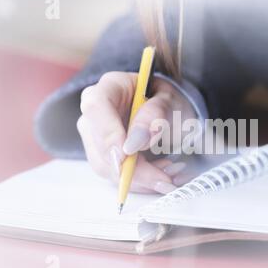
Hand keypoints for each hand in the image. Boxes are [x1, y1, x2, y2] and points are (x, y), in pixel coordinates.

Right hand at [77, 72, 195, 193]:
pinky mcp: (102, 154)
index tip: (127, 155)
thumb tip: (135, 141)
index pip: (96, 107)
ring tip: (167, 176)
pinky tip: (159, 175)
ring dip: (138, 179)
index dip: (108, 133)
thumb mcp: (171, 102)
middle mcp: (96, 110)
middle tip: (163, 179)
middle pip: (100, 143)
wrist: (170, 112)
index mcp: (111, 86)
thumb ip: (156, 114)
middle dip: (131, 168)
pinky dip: (139, 181)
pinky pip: (115, 175)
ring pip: (106, 166)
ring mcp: (95, 134)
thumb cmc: (168, 101)